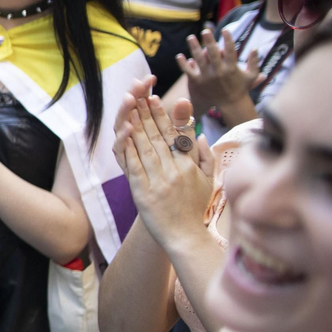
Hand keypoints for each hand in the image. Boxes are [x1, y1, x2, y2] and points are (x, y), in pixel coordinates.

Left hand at [113, 93, 213, 249]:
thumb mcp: (208, 181)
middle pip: (159, 136)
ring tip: (129, 106)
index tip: (156, 99)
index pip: (175, 135)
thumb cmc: (194, 208)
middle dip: (147, 113)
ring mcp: (159, 180)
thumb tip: (198, 136)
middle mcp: (175, 170)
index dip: (164, 116)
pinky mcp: (144, 192)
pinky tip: (123, 133)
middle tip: (138, 94)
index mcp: (190, 165)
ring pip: (146, 146)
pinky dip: (129, 148)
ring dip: (137, 124)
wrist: (184, 237)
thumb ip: (205, 157)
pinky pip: (135, 165)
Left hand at [177, 28, 259, 113]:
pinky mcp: (198, 82)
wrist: (230, 104)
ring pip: (199, 59)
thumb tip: (255, 48)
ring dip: (194, 47)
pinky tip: (179, 55)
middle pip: (213, 53)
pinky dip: (183, 64)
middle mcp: (219, 72)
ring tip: (190, 37)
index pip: (230, 50)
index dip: (228, 39)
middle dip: (209, 41)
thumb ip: (254, 62)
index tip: (225, 30)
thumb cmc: (241, 88)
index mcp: (232, 68)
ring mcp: (207, 77)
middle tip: (205, 31)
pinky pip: (189, 71)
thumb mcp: (251, 75)